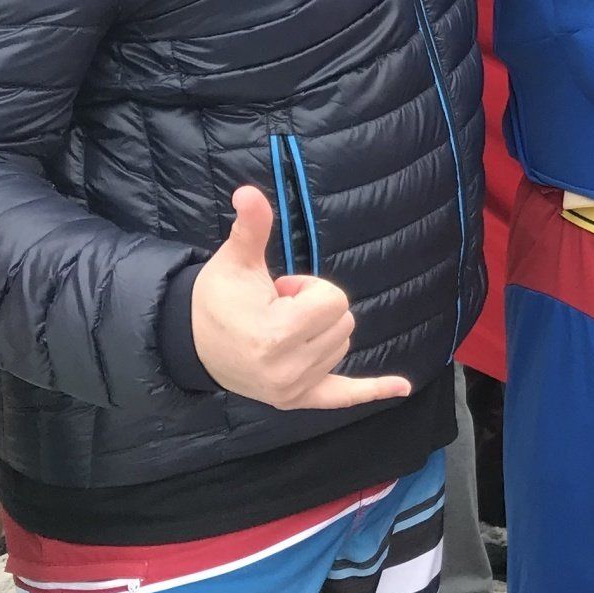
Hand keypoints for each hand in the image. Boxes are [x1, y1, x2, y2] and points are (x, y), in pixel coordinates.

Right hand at [190, 186, 406, 411]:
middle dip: (315, 307)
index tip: (280, 291)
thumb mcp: (235, 261)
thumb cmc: (218, 298)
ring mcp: (293, 389)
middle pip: (343, 322)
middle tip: (277, 308)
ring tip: (278, 327)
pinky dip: (372, 390)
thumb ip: (251, 227)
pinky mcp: (296, 400)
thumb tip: (249, 192)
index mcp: (276, 337)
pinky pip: (343, 395)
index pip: (334, 300)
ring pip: (342, 343)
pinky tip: (402, 387)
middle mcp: (288, 370)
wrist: (191, 342)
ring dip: (320, 330)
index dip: (310, 287)